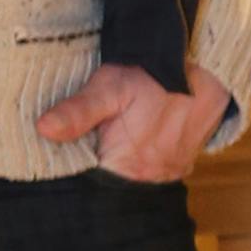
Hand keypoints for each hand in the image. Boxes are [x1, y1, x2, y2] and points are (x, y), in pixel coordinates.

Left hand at [35, 62, 230, 181]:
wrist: (209, 65)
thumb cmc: (153, 74)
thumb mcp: (109, 86)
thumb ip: (77, 111)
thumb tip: (42, 129)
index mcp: (125, 168)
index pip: (90, 184)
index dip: (75, 171)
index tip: (62, 157)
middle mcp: (149, 181)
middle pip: (113, 186)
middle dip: (100, 169)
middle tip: (91, 142)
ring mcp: (171, 174)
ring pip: (136, 179)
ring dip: (125, 165)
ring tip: (115, 140)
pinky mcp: (184, 164)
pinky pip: (157, 171)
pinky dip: (146, 160)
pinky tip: (138, 140)